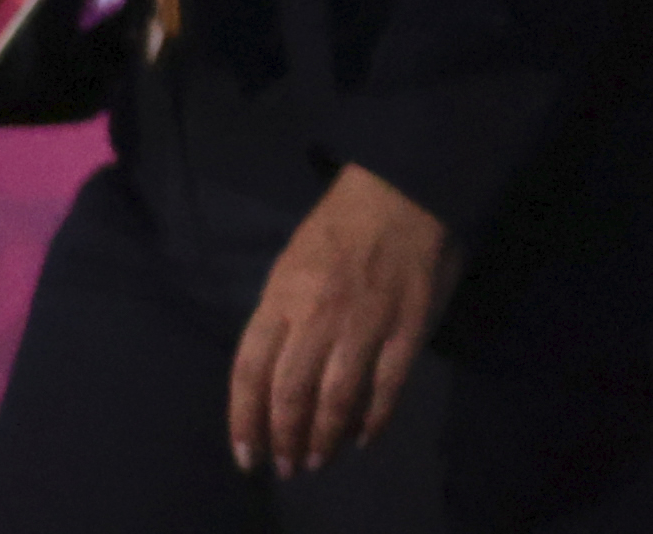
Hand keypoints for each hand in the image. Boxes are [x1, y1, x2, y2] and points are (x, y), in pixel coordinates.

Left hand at [227, 164, 453, 478]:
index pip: (250, 371)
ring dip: (324, 438)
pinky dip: (374, 419)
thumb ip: (280, 315)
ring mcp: (365, 322)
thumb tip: (270, 372)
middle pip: (289, 394)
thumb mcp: (291, 263)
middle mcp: (317, 315)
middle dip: (284, 439)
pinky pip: (388, 385)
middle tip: (288, 465)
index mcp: (282, 297)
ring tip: (319, 460)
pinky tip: (365, 438)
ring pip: (335, 397)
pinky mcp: (408, 324)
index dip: (244, 421)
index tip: (247, 455)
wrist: (405, 186)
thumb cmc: (340, 224)